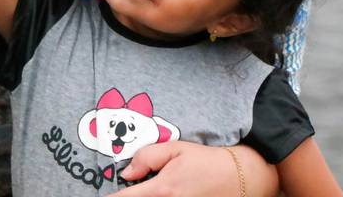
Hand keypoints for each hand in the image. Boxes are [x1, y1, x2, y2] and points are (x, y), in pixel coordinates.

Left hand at [116, 142, 277, 196]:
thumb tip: (126, 173)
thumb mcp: (177, 149)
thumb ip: (147, 157)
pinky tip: (165, 193)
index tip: (104, 194)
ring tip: (149, 189)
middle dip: (130, 196)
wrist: (238, 178)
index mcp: (161, 189)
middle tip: (132, 188)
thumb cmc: (207, 162)